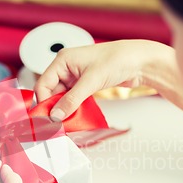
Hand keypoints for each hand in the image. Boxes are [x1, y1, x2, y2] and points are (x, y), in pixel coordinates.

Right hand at [35, 39, 173, 119]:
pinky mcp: (85, 84)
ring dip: (64, 108)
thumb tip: (55, 115)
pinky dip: (73, 107)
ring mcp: (76, 76)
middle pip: (51, 92)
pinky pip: (73, 98)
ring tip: (66, 121)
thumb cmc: (117, 59)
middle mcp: (67, 67)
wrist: (139, 61)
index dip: (43, 102)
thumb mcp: (91, 82)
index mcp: (62, 60)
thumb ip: (71, 100)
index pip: (43, 84)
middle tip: (56, 123)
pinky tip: (75, 115)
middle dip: (54, 107)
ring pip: (62, 97)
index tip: (46, 118)